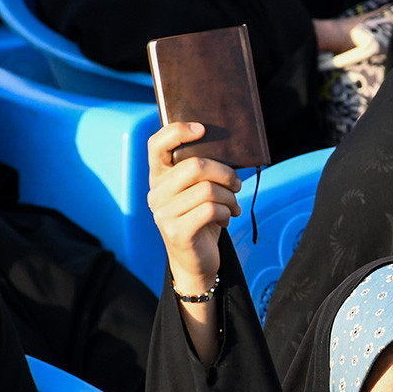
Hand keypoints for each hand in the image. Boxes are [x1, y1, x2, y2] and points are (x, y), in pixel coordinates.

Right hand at [147, 122, 240, 296]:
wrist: (195, 262)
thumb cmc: (200, 221)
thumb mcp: (198, 193)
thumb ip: (202, 173)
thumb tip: (228, 149)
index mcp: (159, 178)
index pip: (157, 144)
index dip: (178, 131)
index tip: (203, 130)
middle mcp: (156, 193)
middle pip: (195, 166)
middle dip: (225, 173)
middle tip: (237, 185)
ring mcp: (163, 214)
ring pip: (208, 189)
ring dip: (230, 198)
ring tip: (233, 207)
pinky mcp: (177, 232)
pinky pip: (211, 210)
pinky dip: (227, 213)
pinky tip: (227, 220)